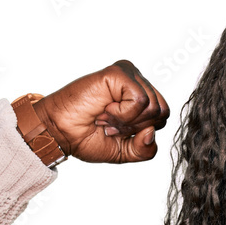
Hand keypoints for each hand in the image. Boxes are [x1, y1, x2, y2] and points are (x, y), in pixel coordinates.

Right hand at [33, 59, 169, 163]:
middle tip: (110, 124)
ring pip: (153, 106)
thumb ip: (146, 149)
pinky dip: (123, 114)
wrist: (61, 133)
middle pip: (162, 112)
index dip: (141, 132)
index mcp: (141, 97)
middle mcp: (137, 82)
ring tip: (106, 116)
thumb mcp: (125, 152)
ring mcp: (129, 75)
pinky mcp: (119, 72)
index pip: (163, 117)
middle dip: (136, 128)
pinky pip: (140, 100)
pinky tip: (105, 109)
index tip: (116, 130)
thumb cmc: (87, 138)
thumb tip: (151, 132)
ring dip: (127, 122)